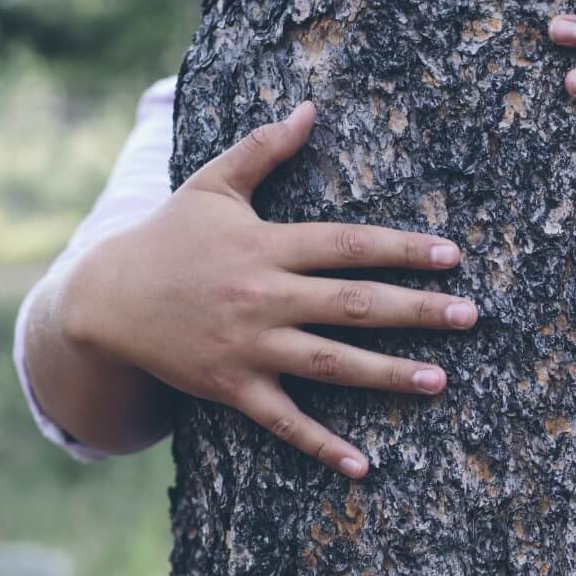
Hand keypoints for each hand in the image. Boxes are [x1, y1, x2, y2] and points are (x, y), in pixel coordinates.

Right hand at [64, 100, 477, 478]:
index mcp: (267, 245)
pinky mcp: (233, 387)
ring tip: (439, 379)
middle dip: (417, 311)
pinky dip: (322, 446)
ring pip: (331, 363)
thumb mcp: (211, 184)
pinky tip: (364, 466)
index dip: (402, 249)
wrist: (104, 301)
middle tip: (471, 316)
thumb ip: (263, 149)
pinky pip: (284, 423)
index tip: (451, 256)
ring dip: (388, 374)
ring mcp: (249, 347)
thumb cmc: (167, 237)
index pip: (348, 245)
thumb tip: (310, 108)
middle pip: (353, 304)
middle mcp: (264, 297)